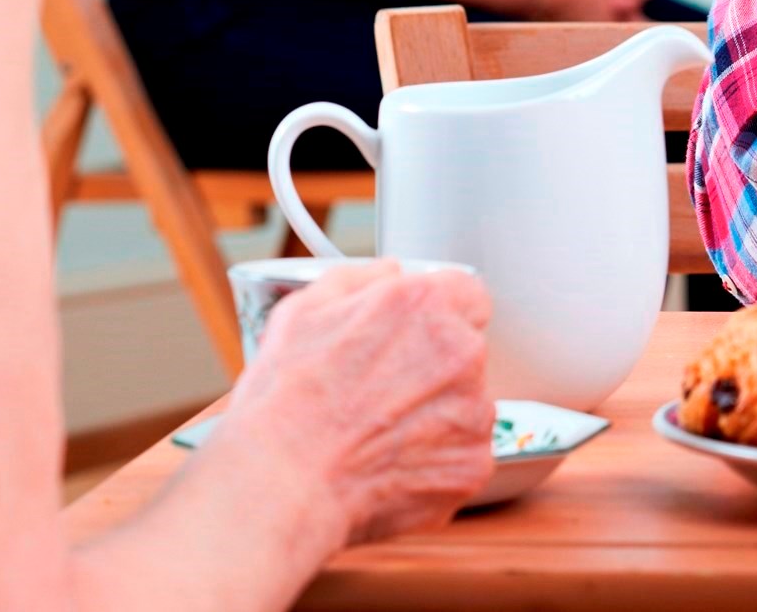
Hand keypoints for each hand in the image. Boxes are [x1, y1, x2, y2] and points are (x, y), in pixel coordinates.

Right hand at [212, 262, 494, 547]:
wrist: (282, 485)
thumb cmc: (285, 402)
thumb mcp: (304, 311)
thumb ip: (360, 279)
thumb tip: (390, 272)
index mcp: (427, 304)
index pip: (466, 294)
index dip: (439, 316)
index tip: (417, 336)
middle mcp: (462, 351)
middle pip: (465, 351)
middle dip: (432, 368)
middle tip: (382, 395)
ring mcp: (474, 410)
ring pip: (465, 405)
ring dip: (435, 416)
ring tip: (377, 435)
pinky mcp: (472, 462)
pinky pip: (462, 455)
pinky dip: (434, 463)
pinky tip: (388, 467)